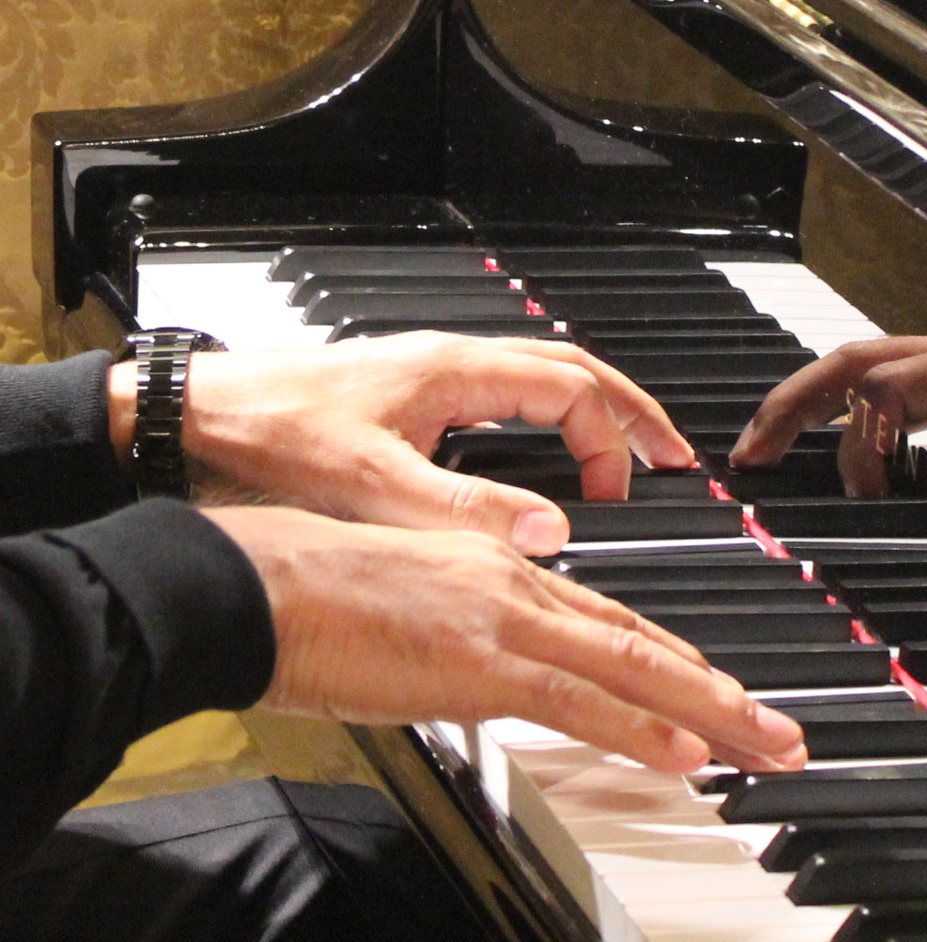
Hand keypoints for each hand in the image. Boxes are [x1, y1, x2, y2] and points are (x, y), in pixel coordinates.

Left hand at [110, 332, 693, 555]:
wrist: (189, 417)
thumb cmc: (267, 434)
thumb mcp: (372, 483)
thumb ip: (465, 510)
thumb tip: (550, 532)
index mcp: (457, 372)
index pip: (574, 390)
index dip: (614, 439)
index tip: (621, 494)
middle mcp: (451, 363)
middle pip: (573, 371)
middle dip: (632, 414)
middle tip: (674, 456)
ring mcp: (431, 376)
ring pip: (539, 378)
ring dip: (591, 415)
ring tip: (622, 457)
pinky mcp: (408, 396)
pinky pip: (504, 396)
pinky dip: (544, 424)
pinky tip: (538, 462)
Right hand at [207, 506, 805, 772]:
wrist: (246, 583)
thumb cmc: (301, 594)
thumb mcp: (408, 604)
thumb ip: (463, 636)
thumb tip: (491, 677)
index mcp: (501, 569)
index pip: (611, 623)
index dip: (675, 664)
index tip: (719, 695)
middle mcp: (517, 586)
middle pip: (644, 644)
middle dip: (721, 693)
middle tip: (779, 729)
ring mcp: (503, 623)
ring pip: (633, 671)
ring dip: (711, 715)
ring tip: (766, 745)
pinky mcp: (477, 663)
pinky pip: (579, 702)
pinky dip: (640, 728)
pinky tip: (687, 751)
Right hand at [731, 328, 926, 550]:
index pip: (892, 385)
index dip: (861, 439)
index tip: (861, 498)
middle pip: (859, 359)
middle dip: (795, 401)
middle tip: (748, 455)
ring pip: (870, 365)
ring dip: (816, 402)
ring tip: (769, 452)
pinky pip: (897, 385)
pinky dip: (852, 413)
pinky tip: (840, 453)